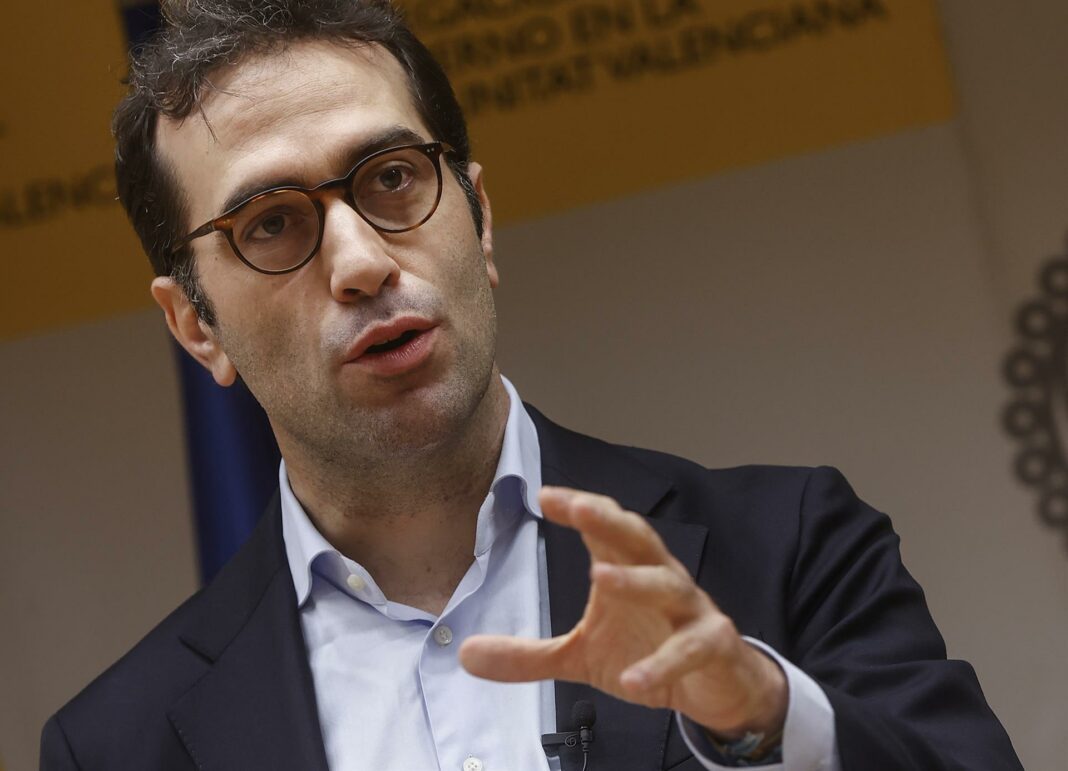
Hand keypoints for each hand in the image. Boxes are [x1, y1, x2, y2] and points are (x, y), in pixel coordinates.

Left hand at [459, 486, 787, 738]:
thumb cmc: (648, 651)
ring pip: (669, 584)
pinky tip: (632, 678)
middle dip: (609, 520)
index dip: (579, 509)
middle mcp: (662, 579)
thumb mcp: (581, 655)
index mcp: (628, 570)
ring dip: (636, 580)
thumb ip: (528, 654)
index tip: (543, 495)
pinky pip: (691, 648)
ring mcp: (691, 610)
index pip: (605, 528)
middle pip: (639, 539)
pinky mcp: (714, 646)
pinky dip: (663, 661)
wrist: (716, 688)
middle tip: (578, 506)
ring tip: (600, 576)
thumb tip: (465, 653)